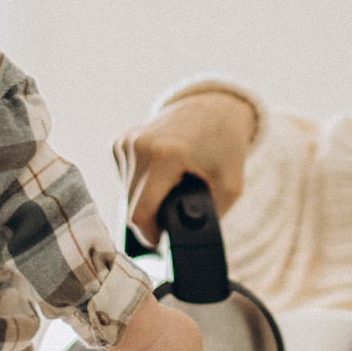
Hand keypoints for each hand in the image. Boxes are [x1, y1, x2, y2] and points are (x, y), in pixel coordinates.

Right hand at [114, 93, 253, 245]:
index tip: (164, 240)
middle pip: (130, 206)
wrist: (215, 107)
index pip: (139, 214)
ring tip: (172, 187)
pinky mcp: (121, 141)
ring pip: (124, 193)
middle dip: (151, 218)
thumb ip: (210, 218)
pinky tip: (159, 174)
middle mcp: (140, 146)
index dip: (151, 236)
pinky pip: (123, 178)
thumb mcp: (230, 187)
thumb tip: (186, 243)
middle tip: (176, 212)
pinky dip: (140, 184)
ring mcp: (127, 141)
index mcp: (166, 156)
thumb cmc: (226, 147)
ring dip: (145, 199)